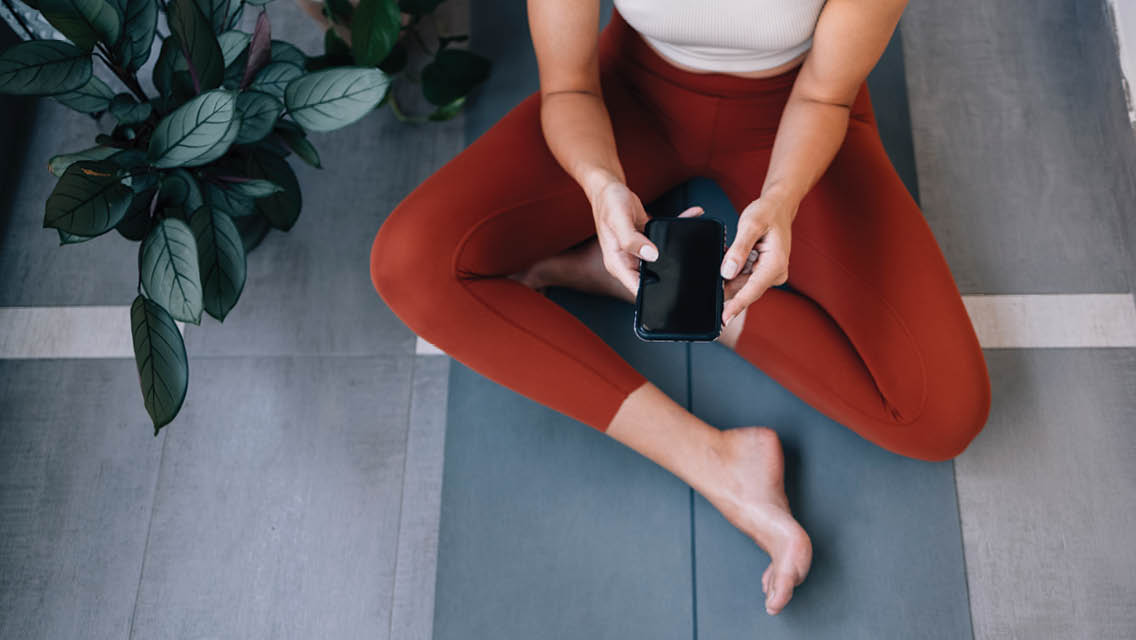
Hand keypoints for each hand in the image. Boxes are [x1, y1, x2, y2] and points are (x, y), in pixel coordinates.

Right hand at [589, 178, 702, 296]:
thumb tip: (652, 256)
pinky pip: (664, 241)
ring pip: (662, 258)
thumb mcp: (618, 221)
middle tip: (691, 265)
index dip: (653, 294)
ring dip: (677, 250)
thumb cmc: (608, 203)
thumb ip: (632, 240)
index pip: (637, 287)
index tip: (673, 291)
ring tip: (695, 239)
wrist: (608, 188)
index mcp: (617, 263)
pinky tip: (691, 218)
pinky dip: (677, 230)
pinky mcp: (646, 241)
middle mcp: (628, 261)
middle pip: (652, 276)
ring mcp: (637, 252)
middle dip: (672, 273)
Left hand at [719, 194, 797, 326]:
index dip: (736, 306)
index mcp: (775, 264)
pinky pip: (744, 277)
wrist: (778, 206)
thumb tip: (727, 272)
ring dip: (728, 278)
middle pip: (745, 289)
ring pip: (742, 284)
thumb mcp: (750, 225)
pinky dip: (733, 272)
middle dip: (726, 289)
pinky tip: (725, 264)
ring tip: (719, 263)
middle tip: (706, 288)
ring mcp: (770, 273)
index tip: (723, 319)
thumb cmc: (767, 212)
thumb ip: (739, 249)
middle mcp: (775, 273)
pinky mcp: (763, 271)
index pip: (752, 290)